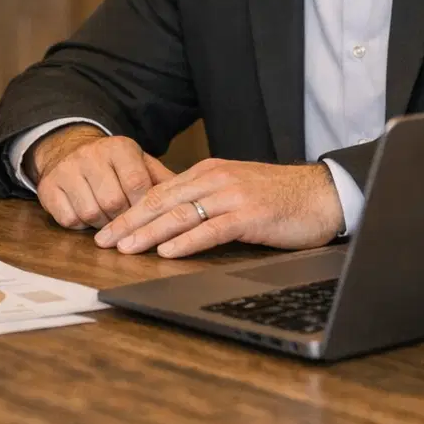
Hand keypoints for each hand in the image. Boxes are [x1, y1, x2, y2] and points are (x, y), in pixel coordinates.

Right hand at [28, 126, 174, 229]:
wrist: (67, 149)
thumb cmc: (112, 165)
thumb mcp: (139, 163)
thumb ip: (163, 180)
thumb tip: (192, 200)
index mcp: (119, 147)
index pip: (137, 183)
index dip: (144, 206)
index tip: (148, 216)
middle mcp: (90, 154)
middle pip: (113, 202)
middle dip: (124, 219)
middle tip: (128, 223)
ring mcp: (66, 170)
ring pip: (90, 213)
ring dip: (103, 225)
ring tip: (108, 219)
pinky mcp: (48, 188)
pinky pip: (69, 219)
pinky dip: (81, 225)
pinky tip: (87, 217)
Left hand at [93, 159, 343, 256]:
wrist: (321, 194)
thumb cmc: (278, 196)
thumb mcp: (233, 190)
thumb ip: (203, 199)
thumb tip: (169, 220)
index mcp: (207, 172)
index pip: (158, 192)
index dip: (129, 211)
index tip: (106, 228)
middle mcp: (214, 180)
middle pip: (161, 202)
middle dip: (128, 222)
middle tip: (103, 241)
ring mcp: (231, 196)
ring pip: (179, 214)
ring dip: (148, 233)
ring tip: (125, 248)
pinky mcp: (249, 215)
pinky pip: (211, 229)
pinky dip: (186, 241)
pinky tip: (167, 252)